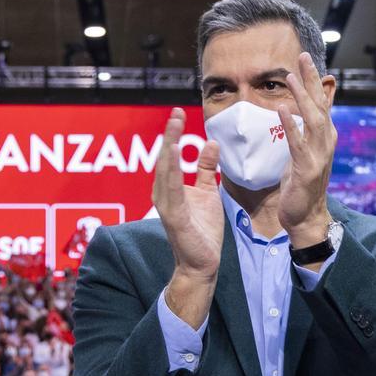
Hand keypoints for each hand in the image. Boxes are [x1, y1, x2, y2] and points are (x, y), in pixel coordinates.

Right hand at [153, 107, 223, 328]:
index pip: (171, 155)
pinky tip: (177, 153)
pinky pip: (173, 190)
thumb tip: (211, 143)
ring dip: (169, 147)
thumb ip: (207, 169)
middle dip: (170, 135)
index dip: (173, 133)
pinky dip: (173, 171)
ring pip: (165, 171)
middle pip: (165, 159)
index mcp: (170, 188)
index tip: (179, 112)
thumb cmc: (203, 230)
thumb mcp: (209, 192)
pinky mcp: (175, 218)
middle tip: (176, 112)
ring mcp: (167, 206)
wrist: (203, 263)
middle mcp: (163, 194)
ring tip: (174, 125)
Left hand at [277, 52, 336, 248]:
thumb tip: (301, 109)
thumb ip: (306, 129)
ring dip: (302, 97)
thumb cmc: (302, 184)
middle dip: (311, 81)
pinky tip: (282, 109)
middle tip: (303, 57)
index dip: (314, 80)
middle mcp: (326, 143)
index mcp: (325, 137)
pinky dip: (291, 126)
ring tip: (291, 77)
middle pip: (320, 105)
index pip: (321, 103)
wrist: (306, 216)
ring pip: (312, 120)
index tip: (306, 58)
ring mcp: (319, 156)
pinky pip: (298, 144)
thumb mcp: (305, 151)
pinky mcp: (307, 170)